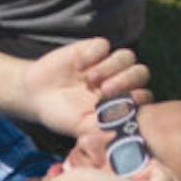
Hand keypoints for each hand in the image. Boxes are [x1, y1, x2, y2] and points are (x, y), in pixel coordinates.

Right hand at [22, 38, 150, 136]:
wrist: (36, 95)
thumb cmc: (63, 116)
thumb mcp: (82, 129)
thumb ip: (104, 131)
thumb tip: (121, 135)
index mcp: (123, 102)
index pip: (144, 97)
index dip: (138, 99)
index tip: (122, 107)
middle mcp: (119, 81)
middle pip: (140, 73)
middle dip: (126, 81)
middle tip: (105, 90)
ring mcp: (107, 64)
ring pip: (127, 56)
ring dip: (111, 67)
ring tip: (90, 79)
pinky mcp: (92, 49)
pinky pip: (103, 45)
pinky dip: (93, 54)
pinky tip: (78, 66)